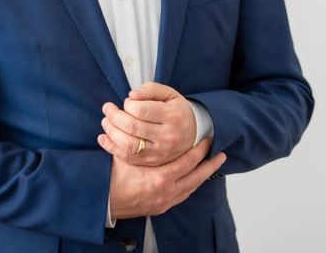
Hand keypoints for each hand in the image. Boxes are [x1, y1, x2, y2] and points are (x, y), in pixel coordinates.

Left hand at [98, 82, 196, 165]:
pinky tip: (103, 138)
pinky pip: (128, 158)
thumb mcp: (169, 94)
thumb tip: (131, 95)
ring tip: (105, 122)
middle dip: (114, 116)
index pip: (141, 110)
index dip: (128, 104)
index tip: (128, 102)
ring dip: (111, 132)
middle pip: (132, 127)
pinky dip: (112, 148)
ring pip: (128, 144)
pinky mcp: (152, 162)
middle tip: (107, 108)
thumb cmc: (177, 110)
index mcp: (172, 116)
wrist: (193, 134)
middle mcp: (167, 136)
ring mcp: (160, 152)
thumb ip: (151, 89)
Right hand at [108, 138, 225, 219]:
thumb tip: (136, 117)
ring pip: (192, 188)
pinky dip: (190, 186)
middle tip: (221, 156)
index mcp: (160, 178)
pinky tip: (193, 179)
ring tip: (211, 166)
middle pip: (197, 178)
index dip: (199, 150)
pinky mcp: (161, 207)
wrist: (103, 202)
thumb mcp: (125, 155)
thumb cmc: (112, 179)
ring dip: (202, 176)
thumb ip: (136, 138)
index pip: (188, 162)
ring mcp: (166, 202)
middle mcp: (167, 192)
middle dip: (210, 166)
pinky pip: (182, 195)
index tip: (207, 141)